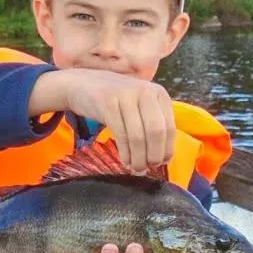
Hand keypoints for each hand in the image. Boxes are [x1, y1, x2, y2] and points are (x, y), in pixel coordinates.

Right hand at [29, 68, 175, 173]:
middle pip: (156, 132)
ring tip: (136, 169)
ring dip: (138, 158)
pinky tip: (125, 160)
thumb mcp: (139, 105)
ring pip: (138, 136)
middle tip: (147, 168)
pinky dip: (125, 152)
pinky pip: (121, 134)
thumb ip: (152, 123)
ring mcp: (126, 95)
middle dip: (154, 155)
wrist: (82, 83)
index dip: (167, 149)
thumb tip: (164, 157)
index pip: (170, 127)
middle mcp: (145, 91)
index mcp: (158, 93)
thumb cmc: (115, 100)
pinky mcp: (108, 102)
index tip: (161, 164)